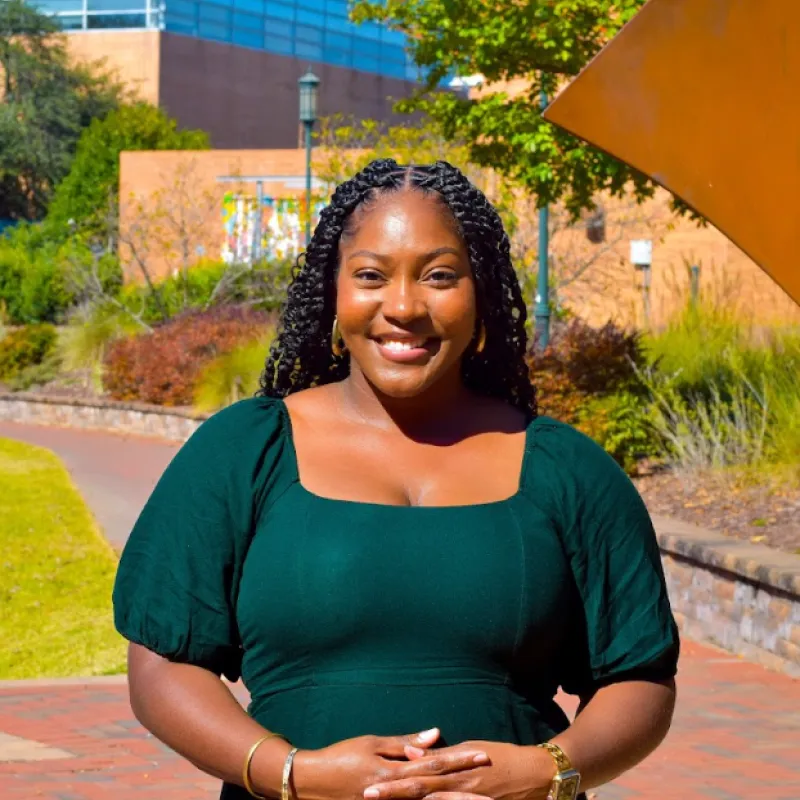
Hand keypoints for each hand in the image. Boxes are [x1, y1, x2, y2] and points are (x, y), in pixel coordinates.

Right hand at [292, 729, 490, 799]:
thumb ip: (405, 743)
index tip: (484, 756)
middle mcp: (396, 793)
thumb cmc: (342, 757)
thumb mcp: (373, 744)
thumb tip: (435, 734)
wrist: (310, 783)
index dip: (460, 759)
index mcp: (395, 771)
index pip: (435, 763)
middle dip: (466, 786)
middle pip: (438, 789)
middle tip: (492, 782)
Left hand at [362, 741, 556, 799]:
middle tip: (367, 796)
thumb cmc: (502, 756)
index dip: (392, 782)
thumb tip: (410, 753)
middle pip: (419, 793)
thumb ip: (440, 756)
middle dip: (392, 797)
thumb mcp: (470, 749)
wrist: (538, 775)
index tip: (368, 785)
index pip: (417, 776)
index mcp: (454, 768)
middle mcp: (458, 787)